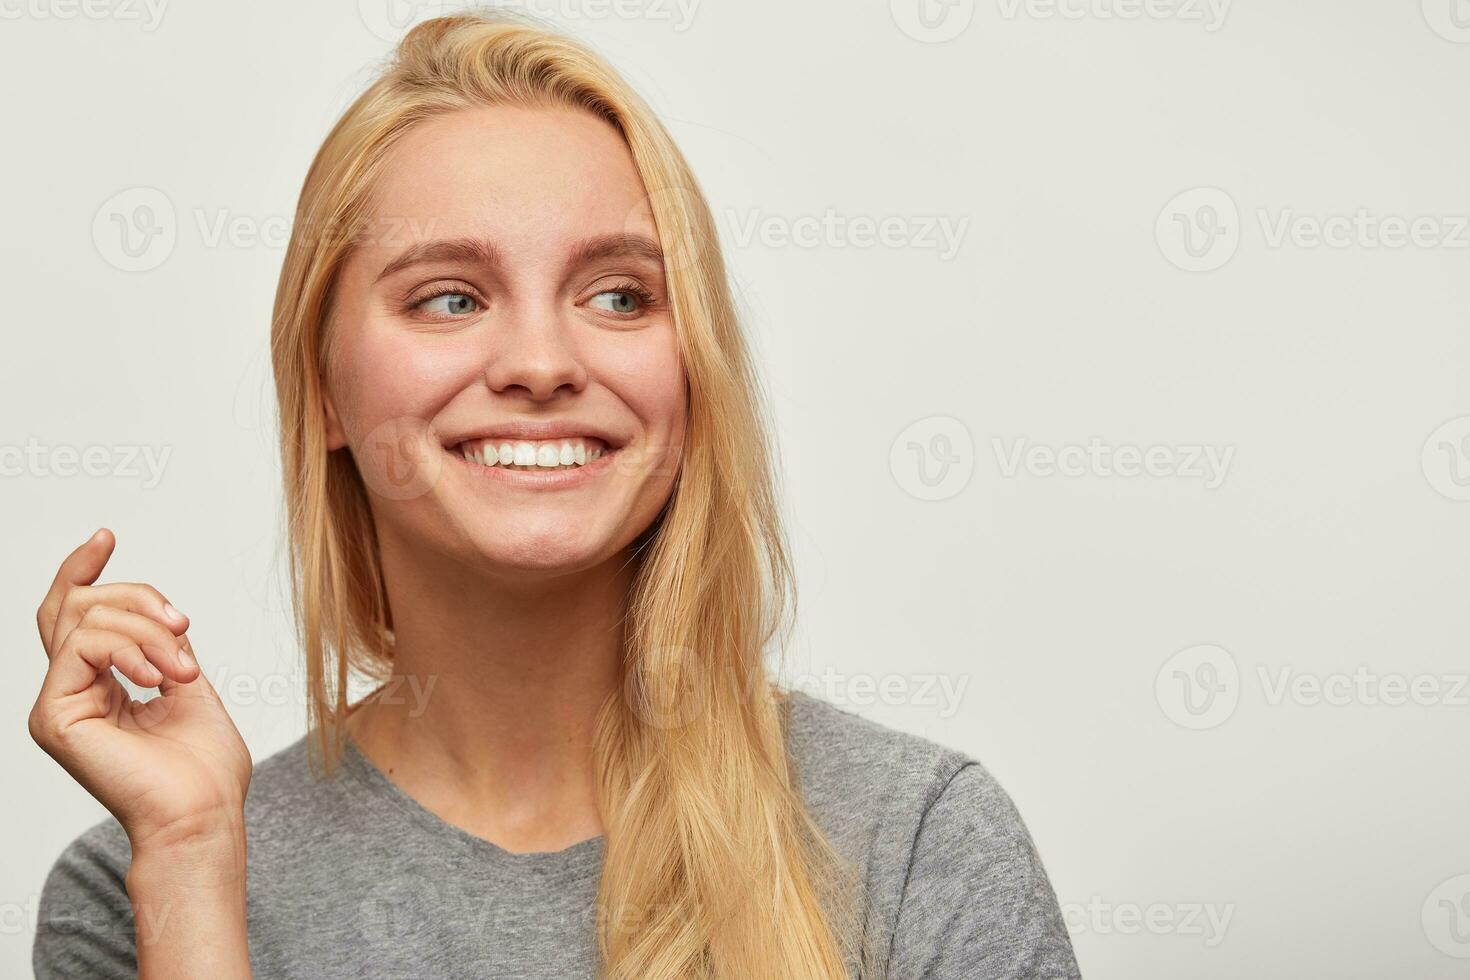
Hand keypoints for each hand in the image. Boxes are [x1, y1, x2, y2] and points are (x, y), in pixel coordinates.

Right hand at [28, 528, 251, 855]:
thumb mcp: (187, 685)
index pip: (73, 616)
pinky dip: (130, 648)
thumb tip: (154, 612)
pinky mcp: (54, 716)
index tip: (105, 537)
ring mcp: (57, 705)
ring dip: (147, 631)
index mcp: (99, 686)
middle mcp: (70, 692)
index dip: (82, 571)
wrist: (203, 813)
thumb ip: (161, 645)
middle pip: (77, 605)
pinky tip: (159, 676)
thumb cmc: (203, 769)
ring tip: (182, 669)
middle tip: (181, 626)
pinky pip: (83, 645)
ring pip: (85, 619)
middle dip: (137, 599)